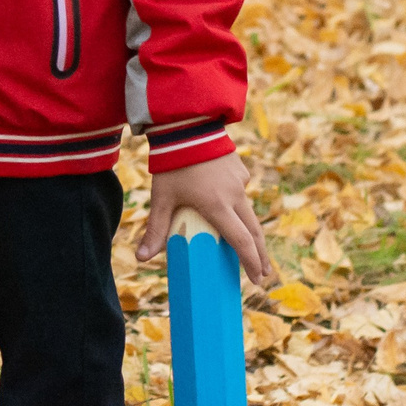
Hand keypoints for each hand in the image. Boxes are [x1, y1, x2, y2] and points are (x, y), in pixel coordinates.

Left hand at [135, 151, 274, 285]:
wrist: (185, 125)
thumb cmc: (172, 164)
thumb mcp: (162, 198)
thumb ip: (155, 229)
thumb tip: (141, 259)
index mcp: (218, 206)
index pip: (241, 242)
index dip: (251, 263)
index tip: (256, 280)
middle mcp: (235, 196)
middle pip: (254, 232)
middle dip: (260, 256)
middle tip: (263, 274)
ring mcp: (240, 182)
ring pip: (249, 212)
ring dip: (252, 232)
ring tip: (251, 247)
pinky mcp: (241, 169)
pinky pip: (241, 192)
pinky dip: (239, 204)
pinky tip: (228, 204)